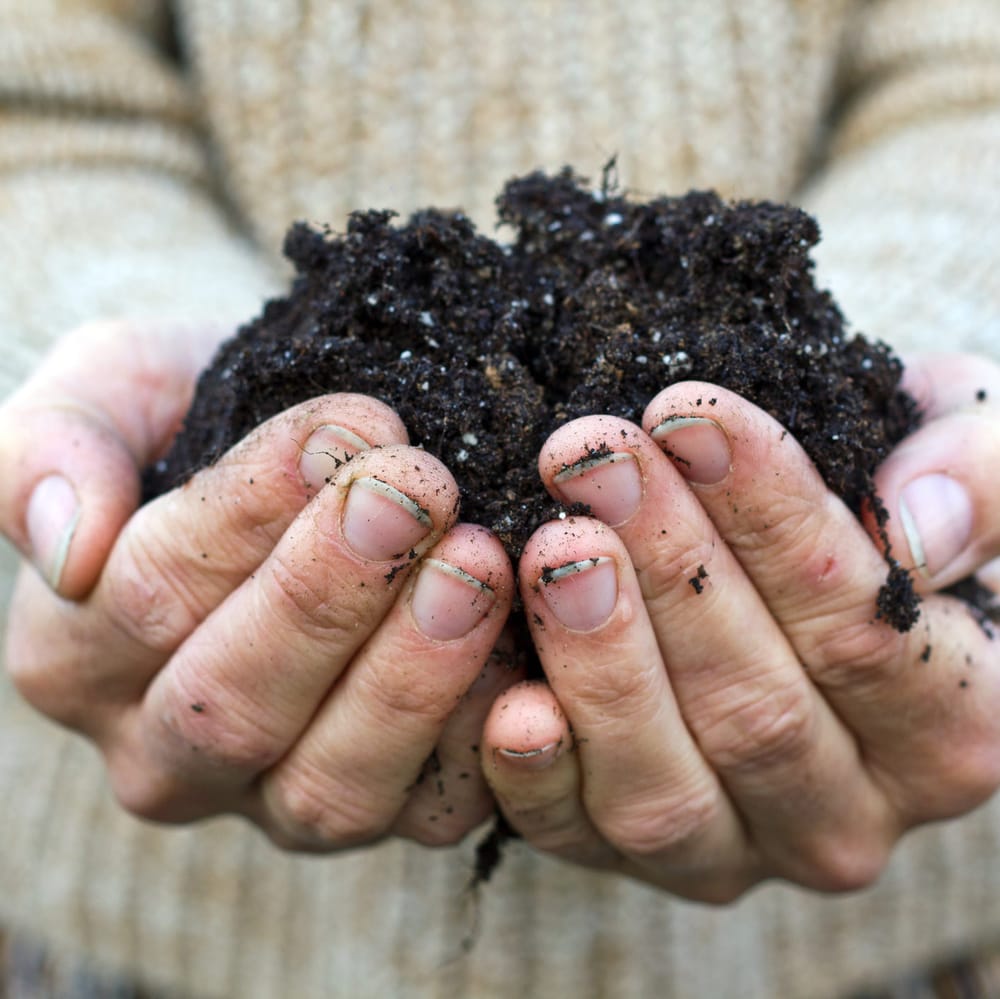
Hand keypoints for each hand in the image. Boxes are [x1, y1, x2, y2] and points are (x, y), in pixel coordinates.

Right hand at [2, 321, 516, 849]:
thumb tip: (65, 540)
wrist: (296, 461)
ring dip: (412, 673)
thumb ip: (51, 448)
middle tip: (419, 494)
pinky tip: (526, 653)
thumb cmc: (198, 418)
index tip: (345, 429)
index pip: (146, 597)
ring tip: (478, 563)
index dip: (248, 514)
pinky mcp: (382, 810)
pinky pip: (429, 808)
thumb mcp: (109, 393)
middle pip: (234, 705)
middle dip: (333, 594)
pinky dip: (480, 738)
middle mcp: (167, 753)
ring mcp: (276, 797)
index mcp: (75, 655)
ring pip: (330, 783)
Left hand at [482, 353, 999, 900]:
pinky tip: (507, 694)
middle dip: (668, 570)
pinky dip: (536, 774)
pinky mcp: (626, 853)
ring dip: (601, 659)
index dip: (772, 519)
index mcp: (949, 729)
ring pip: (665, 785)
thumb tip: (920, 529)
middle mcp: (845, 817)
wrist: (795, 574)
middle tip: (593, 459)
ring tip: (553, 542)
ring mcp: (732, 851)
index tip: (690, 415)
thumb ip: (983, 480)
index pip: (864, 631)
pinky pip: (575, 834)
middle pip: (755, 708)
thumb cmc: (880, 510)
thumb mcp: (969, 458)